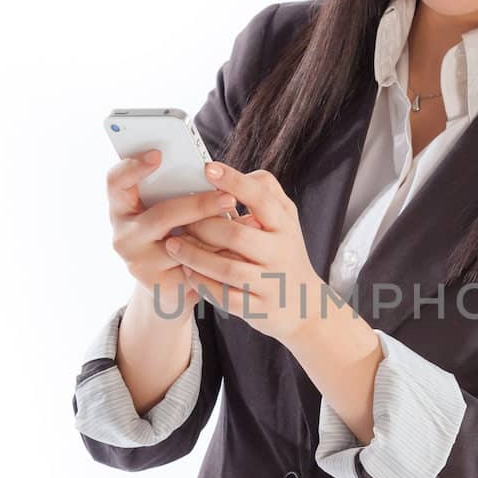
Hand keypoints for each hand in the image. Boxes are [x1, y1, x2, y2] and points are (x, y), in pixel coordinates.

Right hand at [106, 150, 239, 314]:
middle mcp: (123, 234)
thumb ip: (181, 189)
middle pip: (161, 215)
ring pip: (180, 245)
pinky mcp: (157, 284)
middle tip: (228, 197)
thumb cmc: (175, 233)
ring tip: (243, 225)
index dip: (133, 166)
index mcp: (122, 207)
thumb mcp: (172, 208)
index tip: (158, 155)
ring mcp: (137, 262)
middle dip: (198, 205)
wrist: (172, 283)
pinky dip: (216, 257)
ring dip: (213, 234)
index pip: (116, 181)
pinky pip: (191, 267)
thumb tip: (217, 174)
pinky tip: (237, 251)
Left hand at [166, 161, 325, 345]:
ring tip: (173, 245)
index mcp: (285, 226)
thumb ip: (266, 192)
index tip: (207, 168)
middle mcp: (281, 253)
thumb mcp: (285, 219)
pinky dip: (203, 284)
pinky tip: (186, 272)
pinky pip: (225, 297)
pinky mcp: (258, 309)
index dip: (234, 182)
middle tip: (179, 218)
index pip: (261, 199)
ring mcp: (271, 283)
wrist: (304, 305)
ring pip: (228, 269)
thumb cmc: (285, 251)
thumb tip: (236, 172)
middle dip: (203, 226)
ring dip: (195, 256)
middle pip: (237, 236)